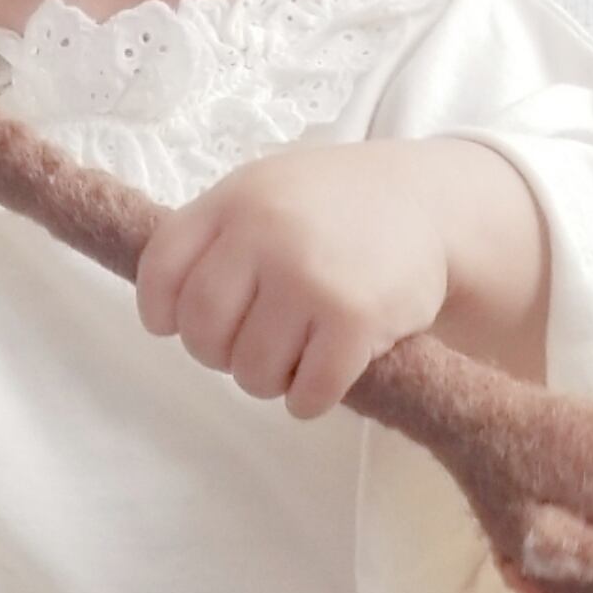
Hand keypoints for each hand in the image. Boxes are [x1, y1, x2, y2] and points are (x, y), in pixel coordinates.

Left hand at [134, 142, 451, 418]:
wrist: (432, 203)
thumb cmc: (330, 212)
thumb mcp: (264, 195)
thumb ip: (210, 241)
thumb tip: (162, 316)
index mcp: (235, 201)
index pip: (160, 275)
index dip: (165, 314)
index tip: (184, 322)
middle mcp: (267, 233)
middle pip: (201, 336)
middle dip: (222, 352)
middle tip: (258, 336)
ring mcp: (310, 278)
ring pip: (251, 376)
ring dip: (272, 377)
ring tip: (302, 343)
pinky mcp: (355, 321)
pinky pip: (305, 395)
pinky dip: (310, 397)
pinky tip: (329, 369)